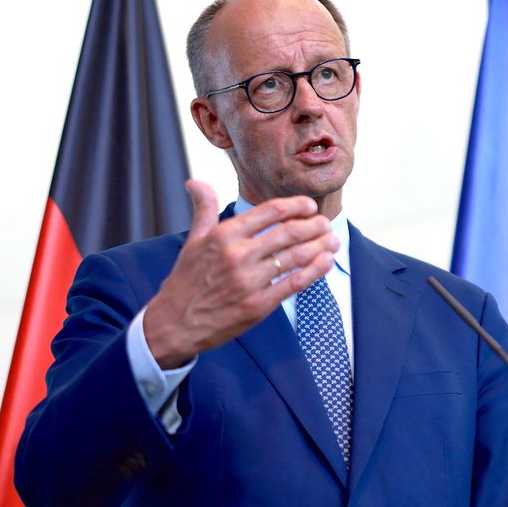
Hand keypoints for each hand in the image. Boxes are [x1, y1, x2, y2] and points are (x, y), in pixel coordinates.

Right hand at [143, 179, 337, 368]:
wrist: (175, 324)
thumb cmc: (186, 281)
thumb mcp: (193, 241)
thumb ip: (204, 210)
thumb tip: (195, 182)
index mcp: (224, 235)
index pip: (270, 211)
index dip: (296, 205)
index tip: (309, 206)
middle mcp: (238, 255)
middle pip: (289, 232)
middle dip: (315, 225)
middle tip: (326, 223)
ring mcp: (249, 281)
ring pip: (297, 256)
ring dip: (320, 245)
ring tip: (333, 239)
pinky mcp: (259, 305)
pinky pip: (295, 283)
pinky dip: (315, 270)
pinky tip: (326, 261)